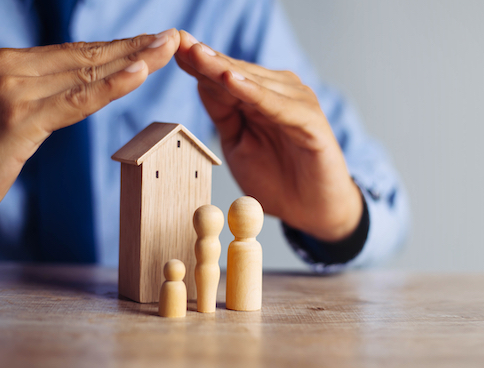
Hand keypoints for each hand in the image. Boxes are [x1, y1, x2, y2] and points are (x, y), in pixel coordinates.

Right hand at [0, 29, 180, 215]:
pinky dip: (113, 86)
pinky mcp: (20, 119)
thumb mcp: (19, 113)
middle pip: (86, 58)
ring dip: (135, 60)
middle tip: (171, 38)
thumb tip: (87, 81)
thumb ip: (46, 93)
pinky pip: (78, 101)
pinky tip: (141, 72)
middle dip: (134, 48)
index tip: (152, 40)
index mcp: (9, 62)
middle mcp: (8, 68)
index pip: (76, 52)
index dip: (119, 46)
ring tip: (167, 48)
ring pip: (88, 74)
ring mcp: (12, 91)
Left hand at [175, 31, 362, 241]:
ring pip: (254, 83)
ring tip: (197, 54)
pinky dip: (255, 93)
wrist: (313, 210)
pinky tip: (231, 81)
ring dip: (223, 69)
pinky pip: (278, 106)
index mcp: (259, 97)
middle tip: (178, 40)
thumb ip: (223, 112)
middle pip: (235, 72)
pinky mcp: (311, 121)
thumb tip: (200, 81)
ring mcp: (297, 103)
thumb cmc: (277, 179)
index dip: (197, 61)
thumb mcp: (238, 143)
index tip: (170, 46)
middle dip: (205, 57)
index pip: (223, 75)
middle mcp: (280, 92)